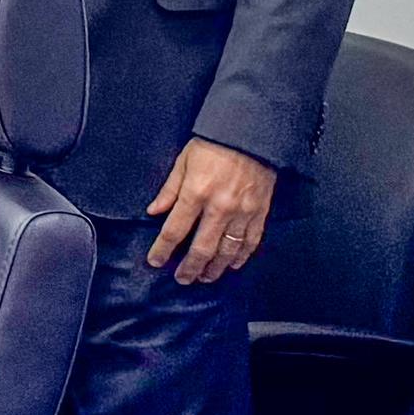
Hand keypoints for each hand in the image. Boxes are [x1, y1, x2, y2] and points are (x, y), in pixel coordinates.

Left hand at [145, 138, 278, 283]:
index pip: (174, 230)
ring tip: (206, 277)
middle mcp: (219, 207)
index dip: (162, 250)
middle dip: (190, 267)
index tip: (156, 262)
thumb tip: (153, 212)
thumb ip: (169, 190)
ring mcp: (242, 212)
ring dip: (216, 267)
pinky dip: (242, 256)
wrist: (250, 135)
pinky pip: (251, 241)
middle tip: (183, 279)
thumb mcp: (182, 162)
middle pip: (202, 247)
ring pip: (228, 250)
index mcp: (195, 193)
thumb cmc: (213, 145)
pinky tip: (233, 264)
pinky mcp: (260, 212)